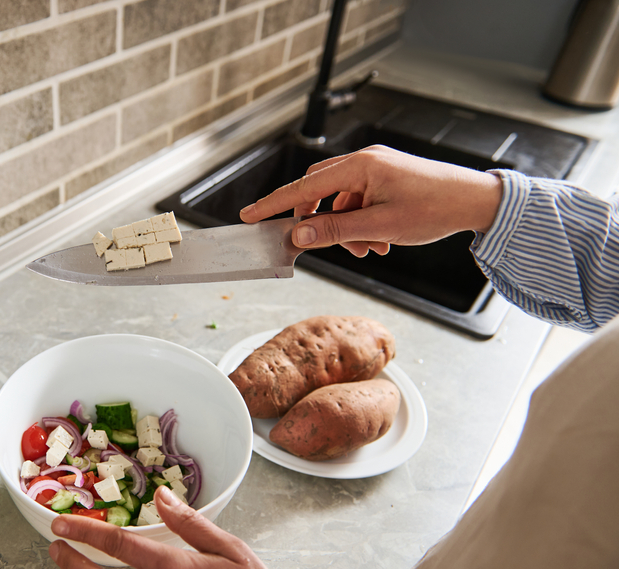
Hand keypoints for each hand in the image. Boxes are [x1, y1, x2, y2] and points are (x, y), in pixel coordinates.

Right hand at [239, 145, 503, 257]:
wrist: (476, 200)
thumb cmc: (435, 208)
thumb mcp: (380, 226)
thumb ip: (335, 231)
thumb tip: (299, 236)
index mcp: (360, 166)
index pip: (303, 186)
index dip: (274, 203)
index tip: (250, 216)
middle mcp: (364, 161)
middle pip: (318, 190)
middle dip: (317, 221)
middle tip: (319, 244)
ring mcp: (375, 169)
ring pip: (339, 200)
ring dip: (343, 228)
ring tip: (368, 249)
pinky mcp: (385, 178)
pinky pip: (357, 202)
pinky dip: (359, 223)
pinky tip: (377, 241)